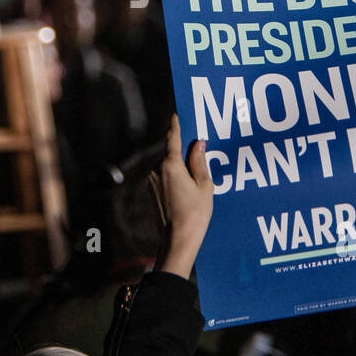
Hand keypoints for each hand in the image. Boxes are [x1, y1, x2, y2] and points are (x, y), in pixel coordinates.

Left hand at [156, 114, 214, 279]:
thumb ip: (199, 161)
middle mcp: (156, 171)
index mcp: (170, 165)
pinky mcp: (151, 194)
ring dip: (179, 168)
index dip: (175, 126)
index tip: (176, 115)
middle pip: (171, 154)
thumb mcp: (204, 185)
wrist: (177, 240)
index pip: (172, 138)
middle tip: (198, 151)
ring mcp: (151, 183)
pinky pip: (164, 179)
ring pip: (167, 168)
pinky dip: (175, 179)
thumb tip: (197, 144)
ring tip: (196, 176)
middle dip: (183, 152)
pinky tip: (187, 189)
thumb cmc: (195, 213)